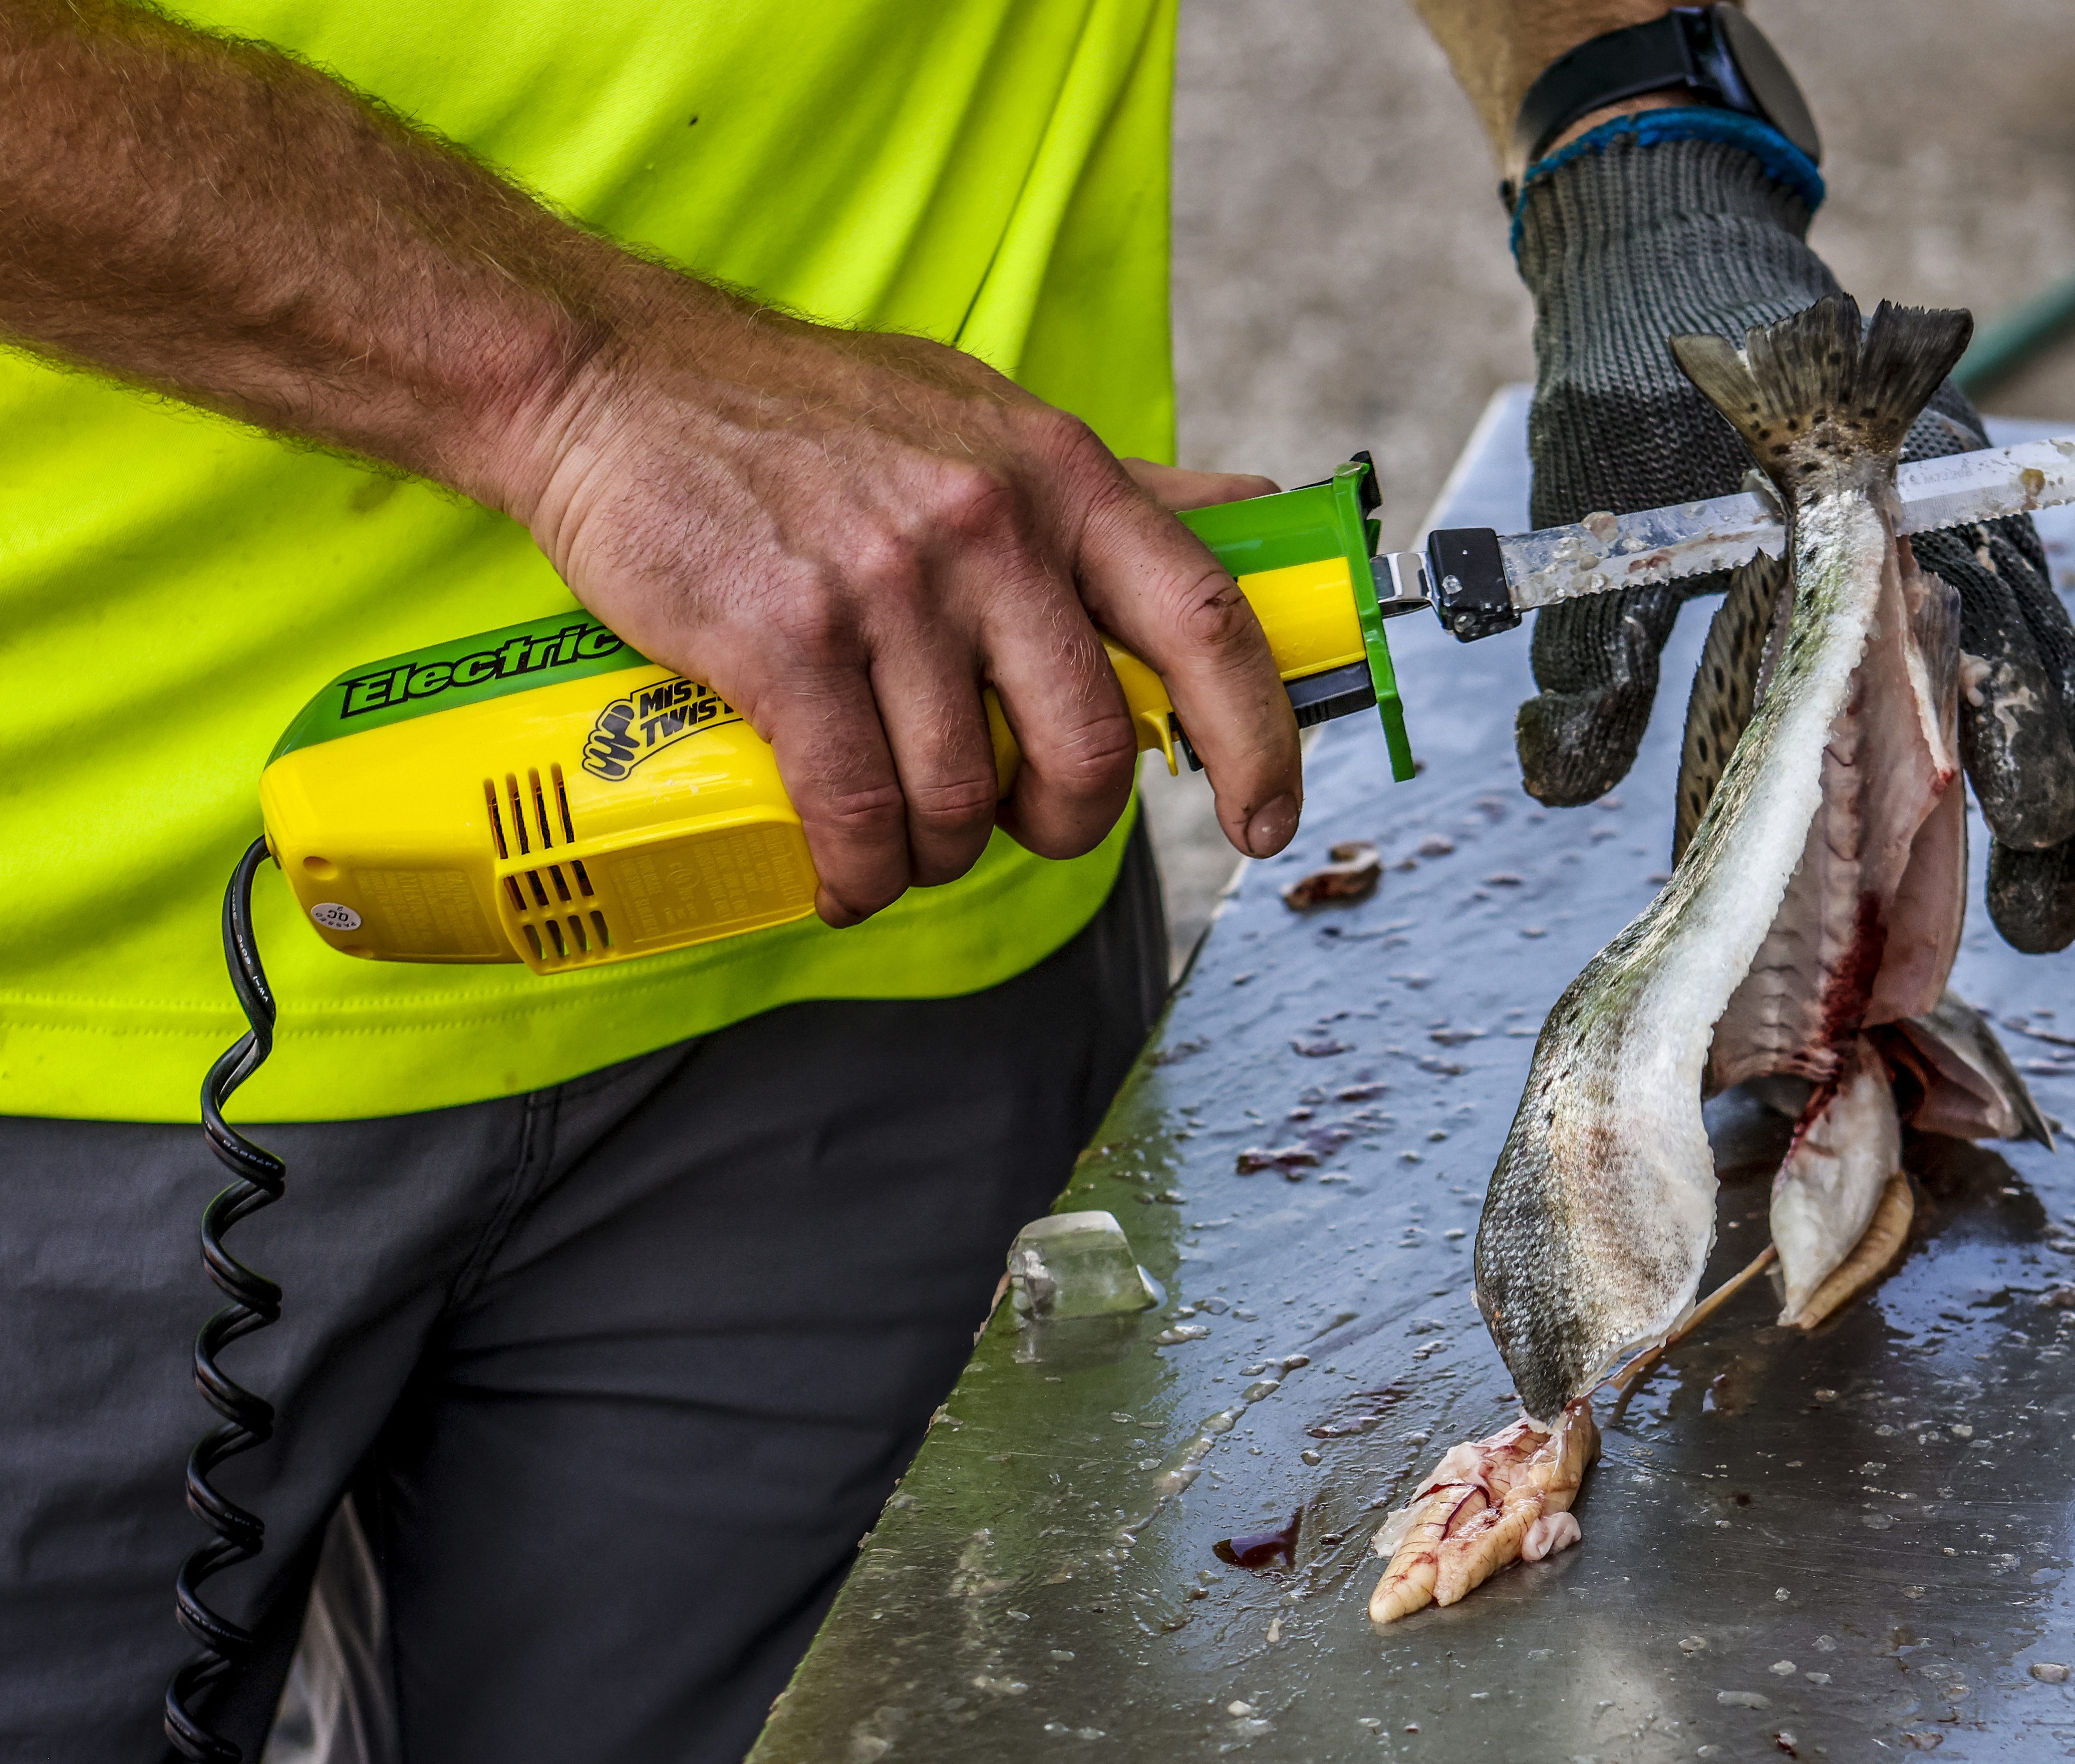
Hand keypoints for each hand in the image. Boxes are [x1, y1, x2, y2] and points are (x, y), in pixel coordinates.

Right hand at [514, 306, 1306, 924]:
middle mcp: (992, 526)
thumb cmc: (813, 416)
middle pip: (1089, 740)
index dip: (1258, 737)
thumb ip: (1121, 488)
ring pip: (961, 791)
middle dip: (1064, 818)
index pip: (1208, 621)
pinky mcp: (785, 637)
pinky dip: (858, 870)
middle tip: (1019, 823)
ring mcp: (889, 583)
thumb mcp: (990, 418)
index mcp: (1062, 476)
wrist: (615, 380)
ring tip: (905, 838)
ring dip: (940, 851)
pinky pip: (856, 807)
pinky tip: (844, 876)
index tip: (1264, 817)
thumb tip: (1257, 512)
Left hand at [1505, 120, 2074, 956]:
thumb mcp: (1599, 492)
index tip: (2025, 823)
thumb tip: (1557, 773)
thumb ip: (1593, 633)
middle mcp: (1957, 534)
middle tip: (2053, 929)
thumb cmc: (1638, 395)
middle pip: (2050, 683)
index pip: (1984, 626)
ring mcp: (1973, 568)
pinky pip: (2041, 703)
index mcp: (1885, 506)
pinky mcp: (1959, 608)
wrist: (1679, 282)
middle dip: (2067, 811)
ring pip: (2066, 701)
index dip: (2014, 734)